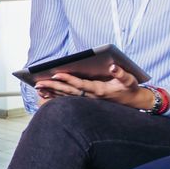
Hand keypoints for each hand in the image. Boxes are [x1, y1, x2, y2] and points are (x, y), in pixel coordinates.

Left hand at [32, 64, 148, 107]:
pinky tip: (44, 94)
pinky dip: (56, 97)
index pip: (80, 85)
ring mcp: (87, 100)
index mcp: (99, 90)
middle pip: (69, 92)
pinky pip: (68, 100)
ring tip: (37, 88)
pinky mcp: (85, 101)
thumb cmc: (129, 88)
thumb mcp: (130, 80)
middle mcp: (90, 97)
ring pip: (66, 97)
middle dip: (53, 87)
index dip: (68, 80)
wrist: (132, 102)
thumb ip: (121, 73)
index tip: (56, 75)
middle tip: (38, 83)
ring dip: (51, 93)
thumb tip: (112, 66)